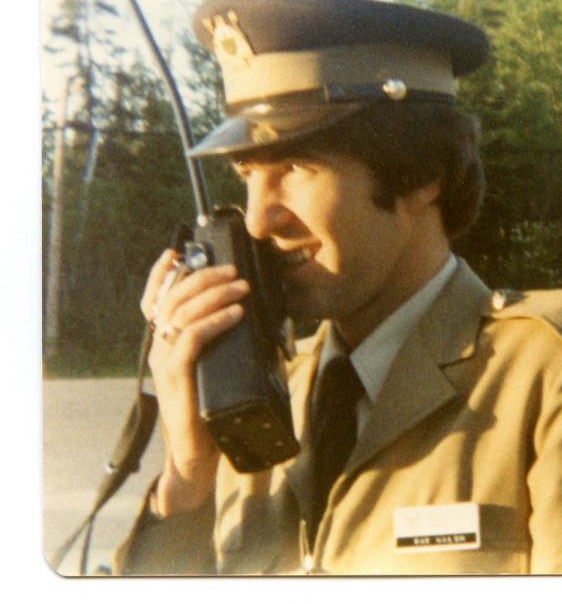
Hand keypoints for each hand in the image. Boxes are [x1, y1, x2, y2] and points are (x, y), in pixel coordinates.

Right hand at [140, 249, 249, 515]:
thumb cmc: (213, 413)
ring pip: (182, 314)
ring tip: (241, 286)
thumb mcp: (219, 370)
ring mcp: (165, 364)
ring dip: (214, 294)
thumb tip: (257, 318)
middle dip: (202, 276)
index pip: (155, 301)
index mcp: (166, 345)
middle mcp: (160, 350)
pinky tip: (236, 314)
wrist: (198, 457)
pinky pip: (192, 341)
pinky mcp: (177, 380)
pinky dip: (214, 322)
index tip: (176, 252)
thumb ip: (227, 345)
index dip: (160, 275)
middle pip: (172, 299)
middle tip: (232, 269)